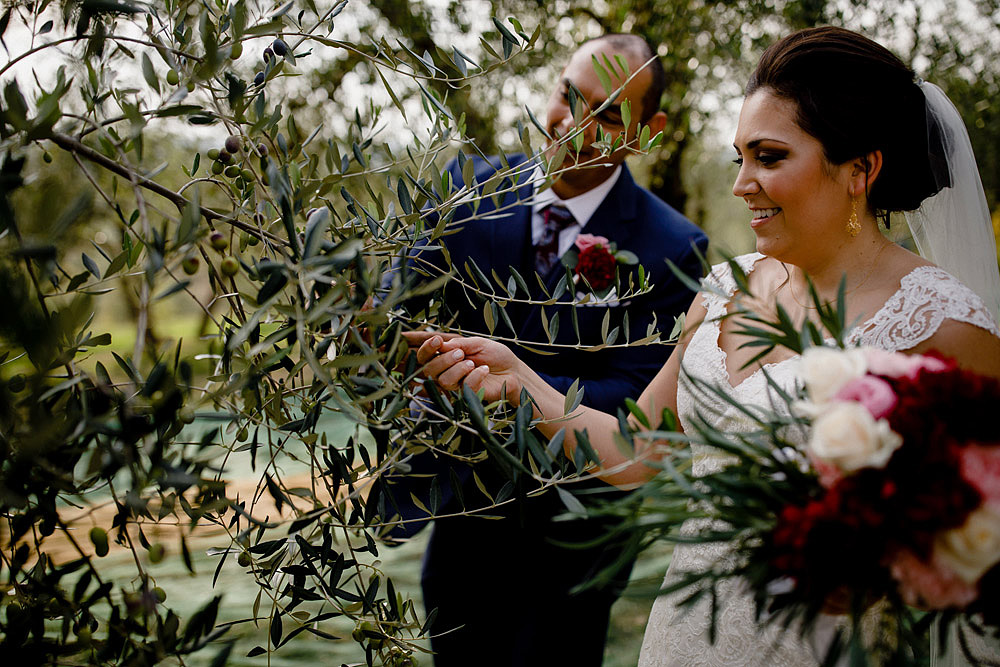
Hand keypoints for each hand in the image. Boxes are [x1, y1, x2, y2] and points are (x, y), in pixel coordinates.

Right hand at [402, 332, 523, 403]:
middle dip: (444, 359)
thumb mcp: (477, 343)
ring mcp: (457, 386)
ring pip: (444, 381)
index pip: (425, 357)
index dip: (427, 349)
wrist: (513, 371)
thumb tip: (440, 345)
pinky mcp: (469, 396)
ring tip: (472, 363)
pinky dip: (475, 376)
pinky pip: (463, 387)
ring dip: (458, 369)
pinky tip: (485, 370)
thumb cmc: (495, 355)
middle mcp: (447, 373)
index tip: (438, 340)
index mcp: (446, 358)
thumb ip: (458, 344)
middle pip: (429, 370)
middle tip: (461, 353)